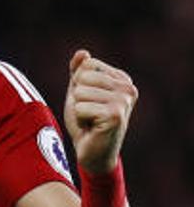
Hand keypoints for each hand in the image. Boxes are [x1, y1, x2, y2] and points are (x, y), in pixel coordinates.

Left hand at [64, 50, 137, 173]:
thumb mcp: (78, 92)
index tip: (90, 100)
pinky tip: (91, 128)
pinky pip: (79, 108)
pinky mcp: (115, 116)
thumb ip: (78, 71)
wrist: (93, 153)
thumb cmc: (85, 121)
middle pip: (82, 77)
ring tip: (91, 120)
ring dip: (78, 109)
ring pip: (79, 93)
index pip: (87, 64)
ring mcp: (124, 101)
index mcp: (122, 79)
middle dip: (78, 97)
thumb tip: (83, 53)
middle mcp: (128, 88)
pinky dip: (79, 119)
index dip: (79, 83)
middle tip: (89, 113)